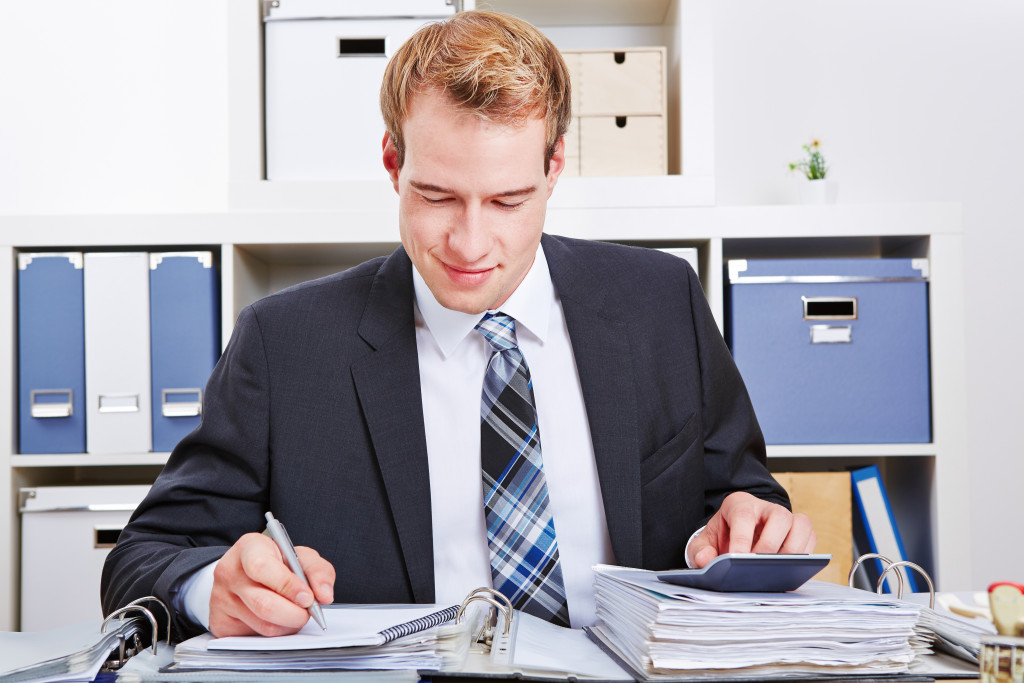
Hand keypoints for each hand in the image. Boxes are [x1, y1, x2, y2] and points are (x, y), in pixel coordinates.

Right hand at [209, 532, 335, 636]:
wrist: (243, 572)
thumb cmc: (275, 562)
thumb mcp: (298, 555)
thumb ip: (316, 570)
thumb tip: (324, 595)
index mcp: (248, 548)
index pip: (263, 568)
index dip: (288, 586)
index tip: (308, 597)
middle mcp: (229, 573)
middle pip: (265, 605)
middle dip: (296, 614)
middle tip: (308, 612)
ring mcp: (221, 600)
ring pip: (264, 625)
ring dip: (289, 625)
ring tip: (295, 613)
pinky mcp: (220, 623)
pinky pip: (255, 638)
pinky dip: (275, 632)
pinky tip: (277, 619)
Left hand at [689, 492, 815, 567]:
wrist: (735, 538)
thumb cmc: (722, 538)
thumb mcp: (703, 544)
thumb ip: (700, 552)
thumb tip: (705, 561)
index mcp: (739, 504)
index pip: (744, 515)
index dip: (742, 537)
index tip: (738, 559)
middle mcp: (766, 507)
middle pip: (779, 517)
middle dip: (771, 545)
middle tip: (760, 567)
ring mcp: (786, 518)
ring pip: (801, 524)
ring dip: (793, 550)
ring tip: (778, 571)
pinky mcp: (800, 531)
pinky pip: (811, 538)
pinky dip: (805, 556)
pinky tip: (789, 571)